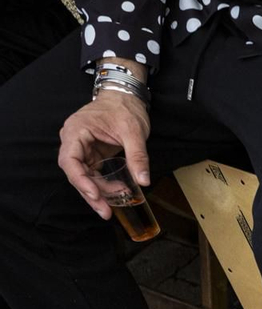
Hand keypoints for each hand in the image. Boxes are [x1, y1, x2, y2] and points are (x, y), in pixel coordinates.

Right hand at [58, 91, 151, 219]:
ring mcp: (82, 148)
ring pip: (84, 176)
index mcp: (76, 131)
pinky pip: (93, 174)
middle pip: (75, 172)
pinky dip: (102, 185)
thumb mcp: (134, 131)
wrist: (125, 97)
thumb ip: (137, 155)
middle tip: (105, 211)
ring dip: (96, 193)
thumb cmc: (125, 108)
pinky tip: (115, 194)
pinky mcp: (92, 154)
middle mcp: (74, 141)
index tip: (94, 194)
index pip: (70, 160)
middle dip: (89, 193)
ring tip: (110, 208)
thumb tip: (143, 180)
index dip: (80, 180)